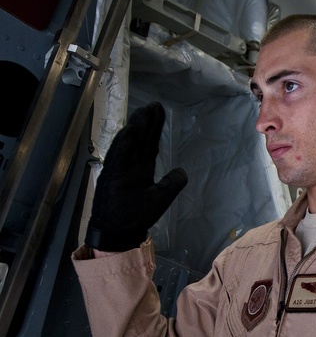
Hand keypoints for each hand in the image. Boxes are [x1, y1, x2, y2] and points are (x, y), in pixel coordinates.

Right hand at [85, 102, 187, 251]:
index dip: (154, 128)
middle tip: (154, 105)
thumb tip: (182, 170)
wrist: (119, 231)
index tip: (159, 112)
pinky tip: (130, 130)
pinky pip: (118, 156)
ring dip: (136, 127)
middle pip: (140, 139)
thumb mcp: (161, 197)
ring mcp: (119, 168)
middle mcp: (130, 165)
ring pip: (129, 143)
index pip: (149, 143)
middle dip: (147, 122)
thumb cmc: (137, 215)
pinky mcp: (111, 175)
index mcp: (141, 168)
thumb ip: (172, 183)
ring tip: (143, 111)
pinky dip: (124, 143)